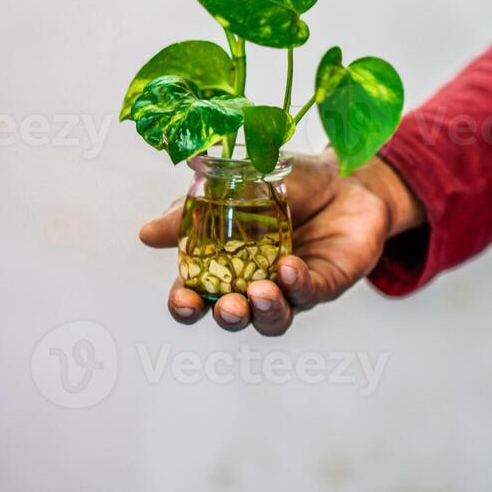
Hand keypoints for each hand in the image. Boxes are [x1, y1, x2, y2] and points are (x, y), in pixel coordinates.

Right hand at [139, 153, 423, 335]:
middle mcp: (256, 282)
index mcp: (227, 262)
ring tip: (259, 292)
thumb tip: (147, 234)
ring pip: (273, 319)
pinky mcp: (325, 282)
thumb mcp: (235, 184)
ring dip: (264, 312)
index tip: (183, 299)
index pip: (199, 294)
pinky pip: (310, 293)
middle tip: (226, 306)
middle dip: (227, 317)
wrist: (344, 173)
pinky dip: (297, 284)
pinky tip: (289, 266)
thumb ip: (192, 211)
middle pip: (235, 316)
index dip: (186, 304)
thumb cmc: (288, 180)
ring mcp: (291, 287)